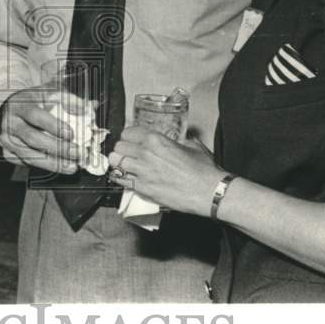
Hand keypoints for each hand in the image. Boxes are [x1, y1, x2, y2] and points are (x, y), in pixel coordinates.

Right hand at [0, 85, 81, 173]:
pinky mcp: (7, 152)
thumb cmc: (32, 101)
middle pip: (32, 138)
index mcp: (20, 104)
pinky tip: (60, 167)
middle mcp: (11, 122)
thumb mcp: (47, 93)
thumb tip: (91, 107)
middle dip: (58, 148)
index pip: (35, 115)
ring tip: (73, 166)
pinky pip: (26, 162)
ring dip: (53, 163)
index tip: (72, 134)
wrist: (7, 109)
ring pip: (29, 155)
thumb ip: (69, 99)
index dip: (53, 125)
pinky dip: (44, 166)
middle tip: (78, 152)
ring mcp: (6, 139)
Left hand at [108, 126, 223, 216]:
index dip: (129, 137)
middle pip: (119, 146)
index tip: (131, 141)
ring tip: (124, 166)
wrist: (209, 192)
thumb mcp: (191, 146)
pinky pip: (120, 180)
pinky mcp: (143, 188)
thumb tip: (177, 142)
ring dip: (119, 164)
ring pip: (115, 162)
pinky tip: (125, 178)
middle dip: (122, 150)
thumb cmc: (203, 170)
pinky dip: (120, 179)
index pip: (128, 132)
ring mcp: (142, 171)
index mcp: (156, 139)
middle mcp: (146, 153)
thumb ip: (178, 141)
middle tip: (127, 154)